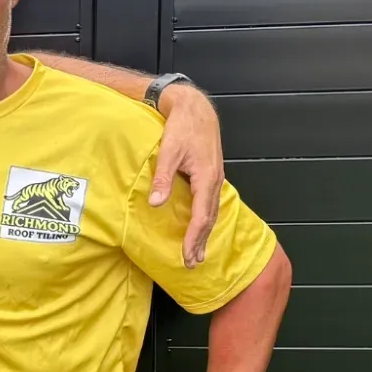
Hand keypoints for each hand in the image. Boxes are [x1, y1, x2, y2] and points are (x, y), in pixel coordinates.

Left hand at [150, 86, 223, 267]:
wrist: (195, 108)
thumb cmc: (182, 127)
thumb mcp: (168, 152)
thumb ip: (162, 178)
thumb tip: (156, 204)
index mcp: (207, 178)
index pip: (201, 216)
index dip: (194, 238)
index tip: (187, 255)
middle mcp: (215, 181)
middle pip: (209, 219)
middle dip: (200, 242)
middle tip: (192, 263)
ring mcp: (215, 178)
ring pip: (212, 212)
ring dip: (204, 234)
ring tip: (198, 252)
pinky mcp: (210, 175)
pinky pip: (210, 203)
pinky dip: (206, 219)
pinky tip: (200, 227)